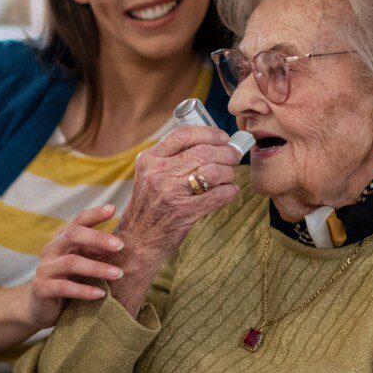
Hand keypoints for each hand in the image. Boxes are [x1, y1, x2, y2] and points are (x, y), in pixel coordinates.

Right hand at [27, 204, 125, 328]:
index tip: (113, 209)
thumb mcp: (82, 261)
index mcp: (63, 238)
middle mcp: (52, 249)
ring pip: (71, 262)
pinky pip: (64, 287)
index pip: (79, 221)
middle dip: (98, 238)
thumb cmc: (69, 279)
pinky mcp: (42, 288)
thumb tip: (126, 243)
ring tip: (118, 274)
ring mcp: (45, 268)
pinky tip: (100, 294)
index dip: (95, 214)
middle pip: (73, 235)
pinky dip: (84, 290)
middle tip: (120, 245)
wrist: (40, 307)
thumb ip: (96, 250)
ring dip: (97, 268)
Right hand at [110, 125, 241, 312]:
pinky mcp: (184, 212)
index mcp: (150, 159)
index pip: (183, 135)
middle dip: (226, 152)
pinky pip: (217, 196)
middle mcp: (158, 173)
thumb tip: (209, 142)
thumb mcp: (150, 174)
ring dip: (228, 173)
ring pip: (213, 172)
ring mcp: (171, 193)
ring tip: (229, 176)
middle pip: (203, 152)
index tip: (222, 137)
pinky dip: (229, 191)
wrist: (139, 239)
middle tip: (234, 156)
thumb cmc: (150, 204)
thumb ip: (170, 157)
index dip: (208, 133)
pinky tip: (230, 191)